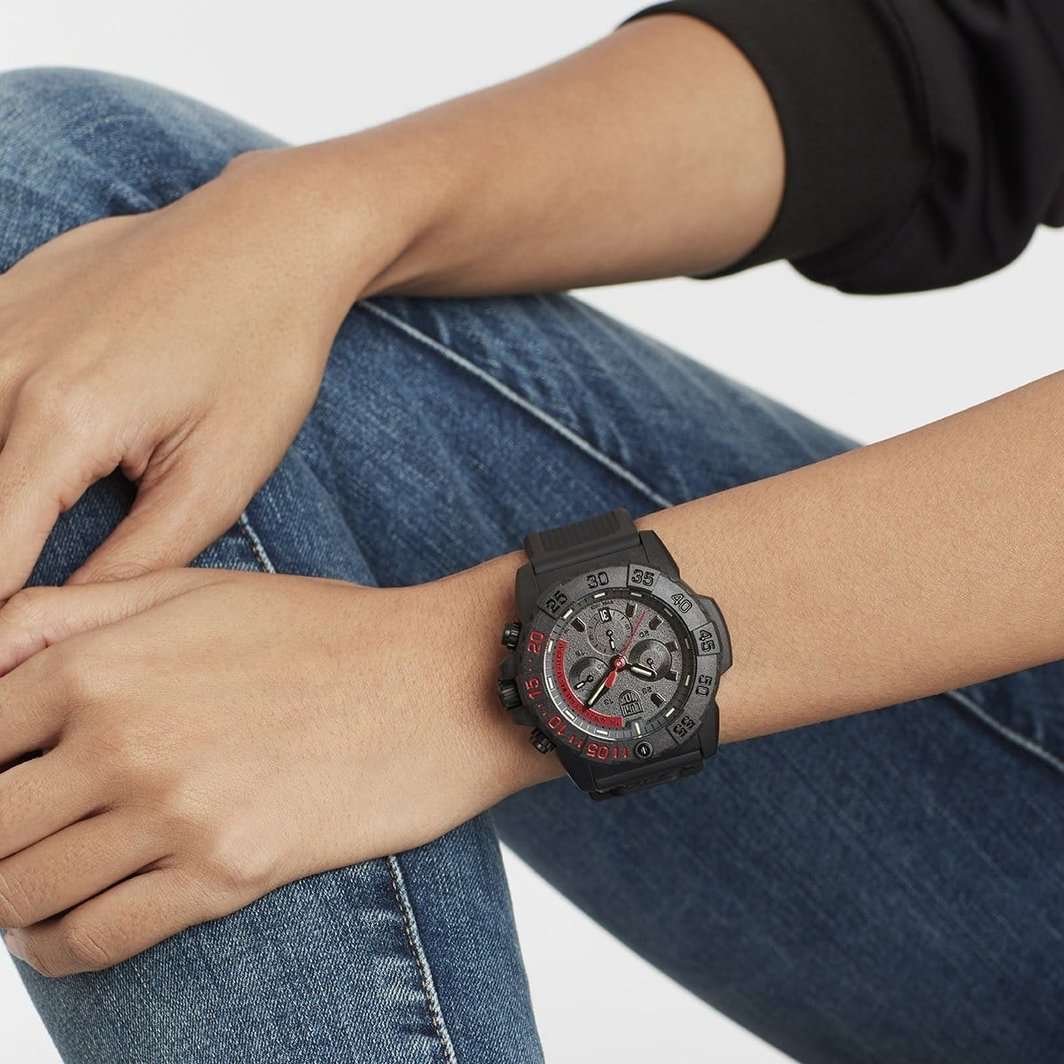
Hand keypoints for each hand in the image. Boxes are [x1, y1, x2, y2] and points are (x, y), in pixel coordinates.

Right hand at [0, 149, 393, 596]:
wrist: (266, 238)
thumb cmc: (261, 353)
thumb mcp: (221, 472)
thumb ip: (135, 560)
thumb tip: (61, 622)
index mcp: (61, 421)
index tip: (8, 666)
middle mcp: (0, 369)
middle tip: (21, 623)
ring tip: (26, 549)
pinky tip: (23, 481)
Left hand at [0, 561, 549, 976]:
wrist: (438, 680)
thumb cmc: (321, 628)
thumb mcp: (195, 587)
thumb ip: (72, 612)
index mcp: (102, 664)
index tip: (4, 784)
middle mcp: (124, 741)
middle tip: (15, 837)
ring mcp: (176, 814)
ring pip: (22, 894)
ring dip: (10, 900)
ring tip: (31, 885)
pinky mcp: (229, 874)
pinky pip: (96, 941)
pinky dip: (56, 951)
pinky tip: (62, 933)